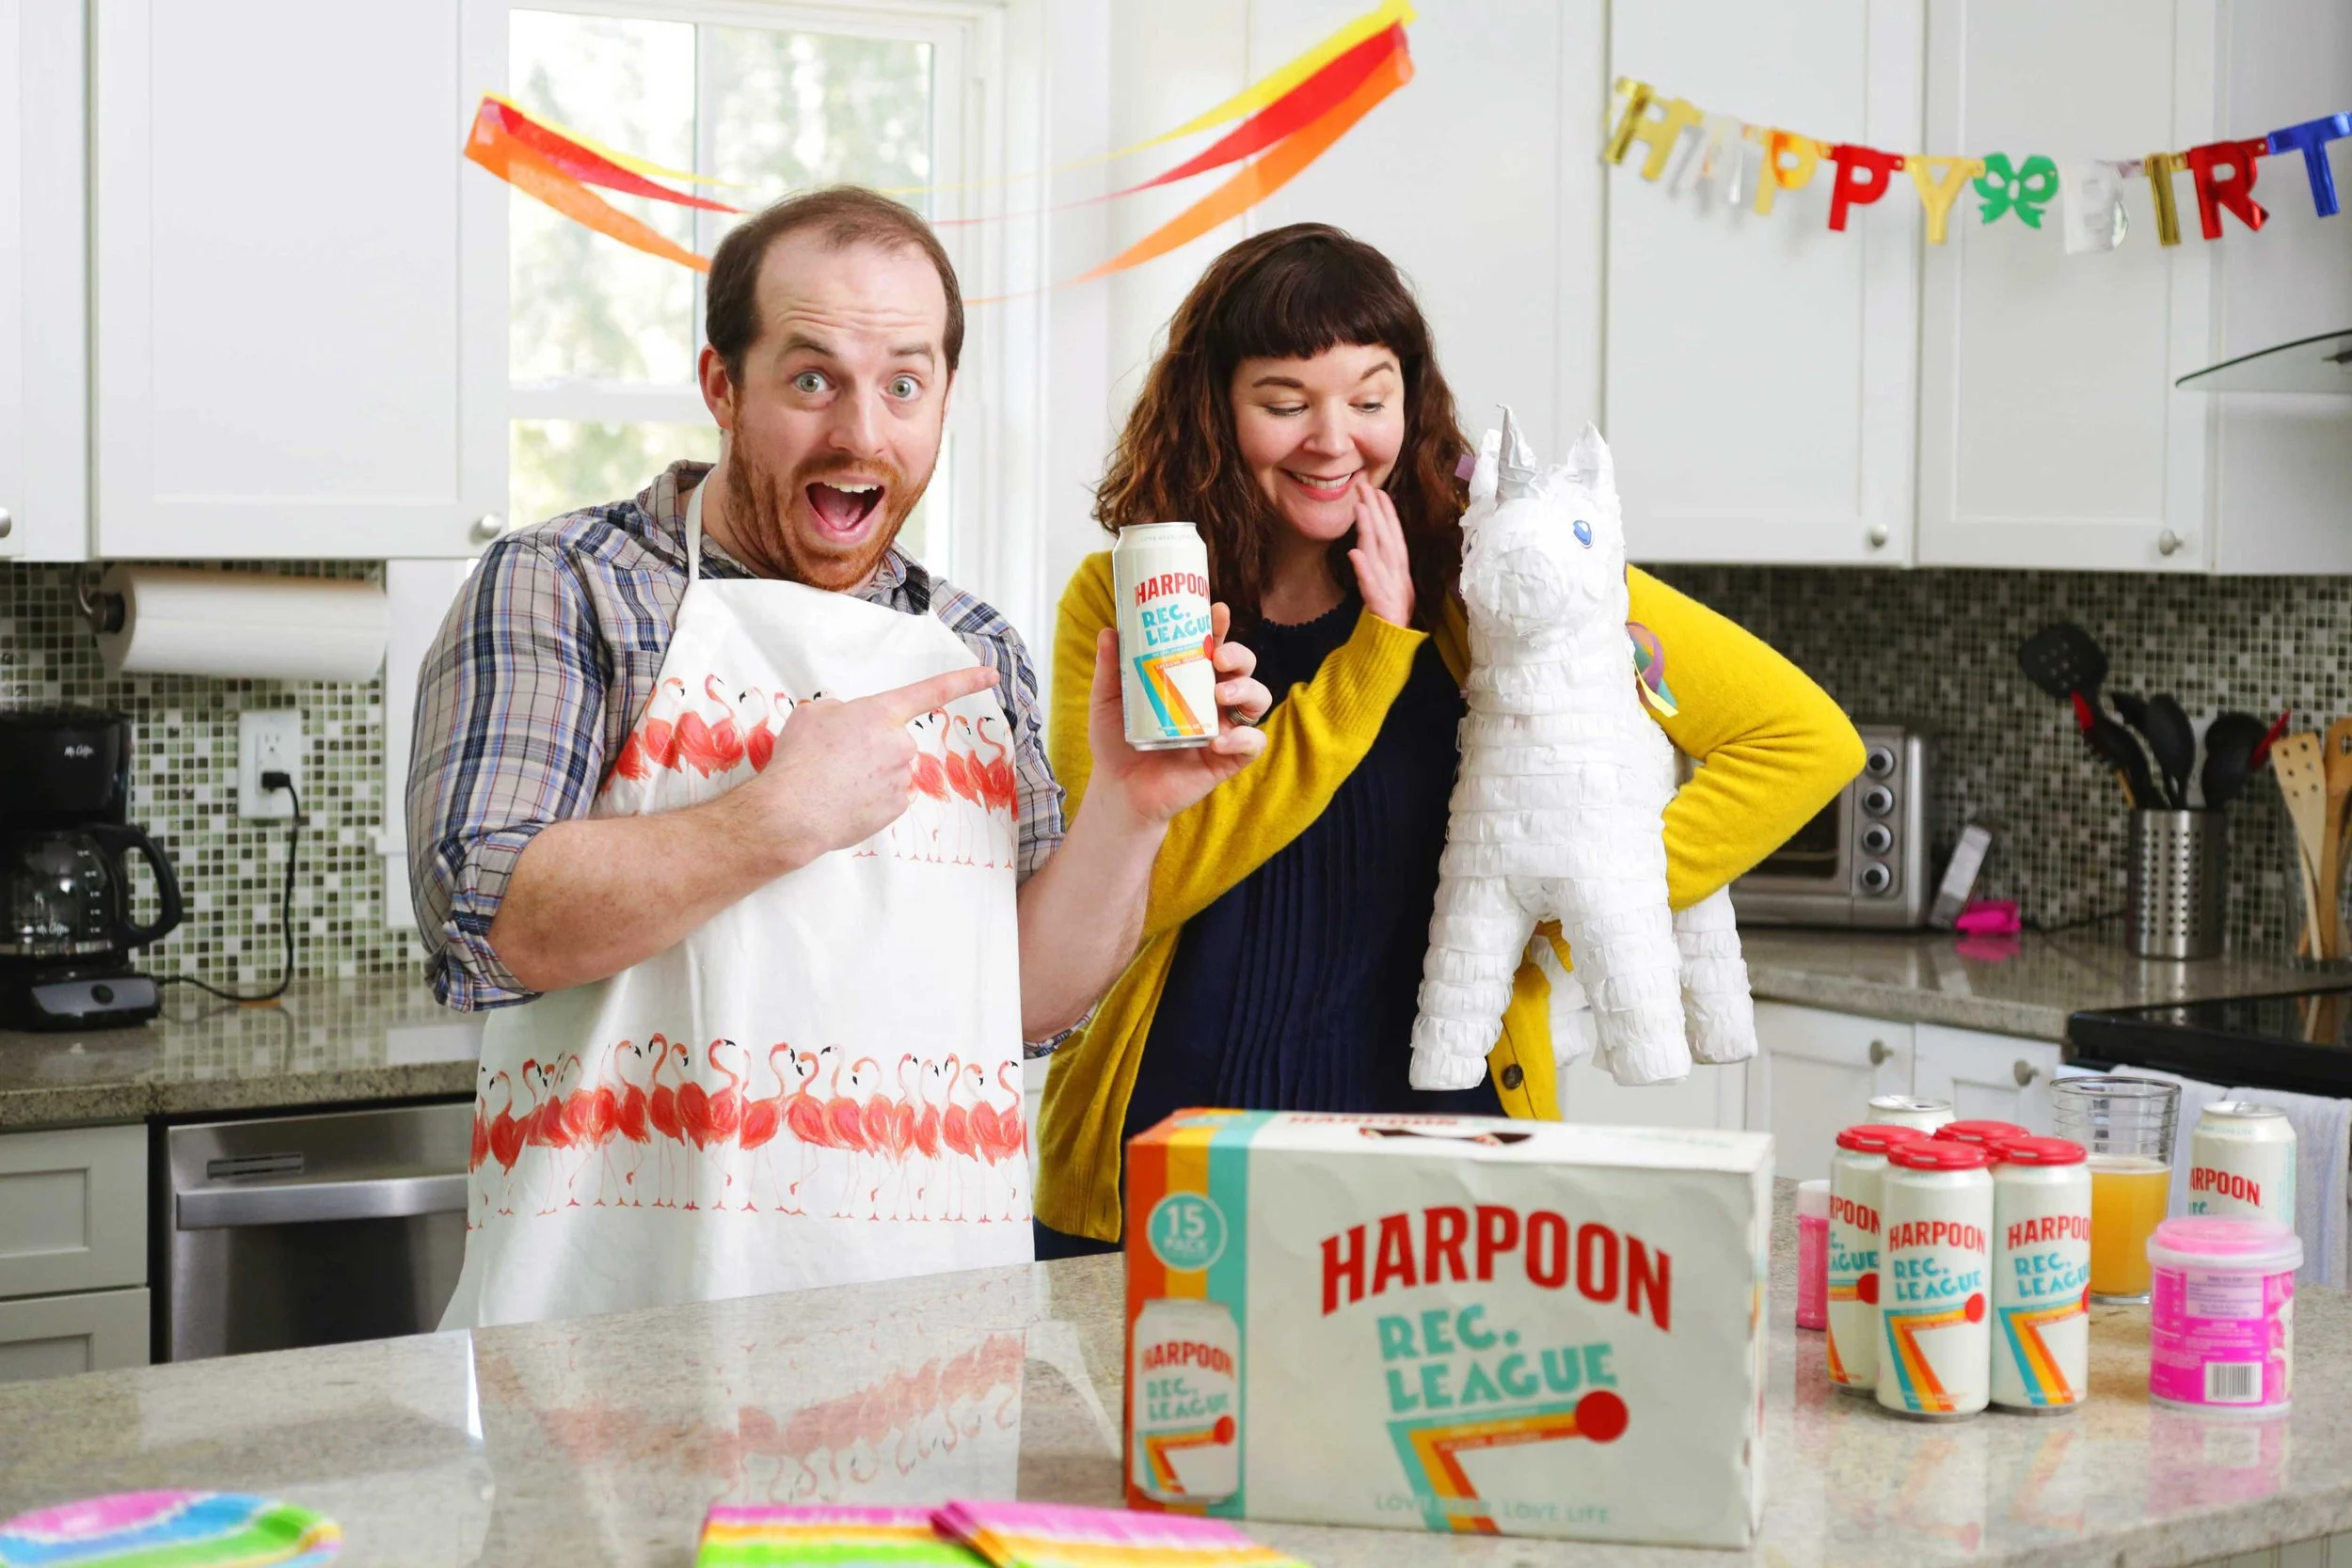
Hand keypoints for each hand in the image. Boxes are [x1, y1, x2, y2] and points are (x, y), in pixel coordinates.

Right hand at [735, 664, 999, 869]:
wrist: (793, 811)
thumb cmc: (799, 758)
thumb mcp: (812, 713)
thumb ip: (841, 710)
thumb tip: (849, 719)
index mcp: (881, 714)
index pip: (931, 692)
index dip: (964, 681)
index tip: (991, 676)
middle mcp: (900, 744)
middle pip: (893, 741)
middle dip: (870, 748)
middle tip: (835, 759)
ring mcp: (902, 778)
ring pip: (889, 770)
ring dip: (867, 774)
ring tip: (833, 782)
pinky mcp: (897, 808)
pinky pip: (886, 796)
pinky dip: (868, 798)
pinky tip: (843, 801)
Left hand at [1085, 604, 1270, 827]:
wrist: (1119, 790)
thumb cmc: (1117, 742)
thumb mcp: (1108, 700)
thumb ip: (1111, 668)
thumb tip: (1109, 632)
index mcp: (1190, 679)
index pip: (1213, 647)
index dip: (1220, 628)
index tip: (1217, 611)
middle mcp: (1212, 700)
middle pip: (1243, 668)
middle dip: (1239, 656)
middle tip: (1218, 658)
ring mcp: (1223, 728)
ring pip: (1258, 699)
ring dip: (1246, 690)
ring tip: (1219, 696)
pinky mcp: (1227, 759)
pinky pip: (1251, 744)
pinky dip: (1242, 739)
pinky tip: (1216, 741)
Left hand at [1348, 477, 1414, 626]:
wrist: (1391, 648)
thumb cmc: (1386, 617)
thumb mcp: (1382, 588)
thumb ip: (1375, 567)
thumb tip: (1361, 547)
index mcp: (1399, 571)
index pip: (1393, 537)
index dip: (1387, 514)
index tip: (1377, 491)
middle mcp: (1398, 576)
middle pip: (1386, 539)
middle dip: (1377, 511)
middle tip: (1364, 487)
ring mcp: (1391, 590)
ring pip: (1380, 556)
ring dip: (1371, 531)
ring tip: (1360, 509)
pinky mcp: (1382, 607)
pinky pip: (1372, 587)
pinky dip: (1365, 570)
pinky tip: (1355, 554)